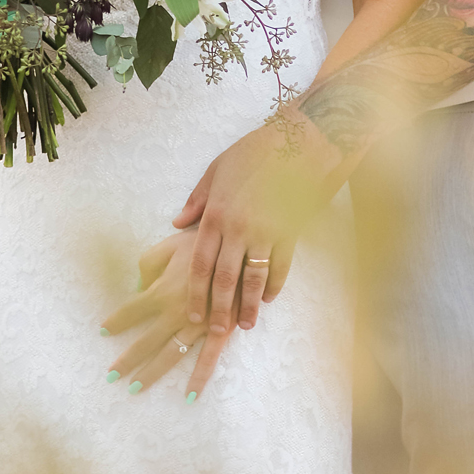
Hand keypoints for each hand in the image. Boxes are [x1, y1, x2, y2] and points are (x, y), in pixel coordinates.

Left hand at [99, 228, 232, 397]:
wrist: (240, 244)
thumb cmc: (203, 242)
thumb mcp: (170, 244)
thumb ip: (150, 263)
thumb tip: (139, 285)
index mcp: (162, 290)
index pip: (131, 311)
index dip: (116, 321)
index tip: (103, 331)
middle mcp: (176, 312)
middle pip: (146, 341)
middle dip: (127, 359)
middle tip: (111, 375)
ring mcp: (198, 325)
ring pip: (171, 355)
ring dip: (152, 373)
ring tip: (135, 388)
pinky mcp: (221, 330)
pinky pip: (209, 358)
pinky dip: (200, 378)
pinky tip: (190, 396)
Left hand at [172, 115, 338, 336]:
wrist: (295, 141)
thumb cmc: (253, 153)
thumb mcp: (216, 170)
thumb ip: (197, 200)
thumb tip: (178, 223)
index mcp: (216, 214)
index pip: (199, 263)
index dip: (195, 292)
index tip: (192, 313)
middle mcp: (238, 228)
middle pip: (224, 279)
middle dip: (219, 310)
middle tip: (215, 332)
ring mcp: (266, 232)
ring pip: (253, 279)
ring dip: (247, 306)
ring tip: (243, 325)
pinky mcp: (290, 233)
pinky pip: (280, 267)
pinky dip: (274, 286)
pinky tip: (268, 299)